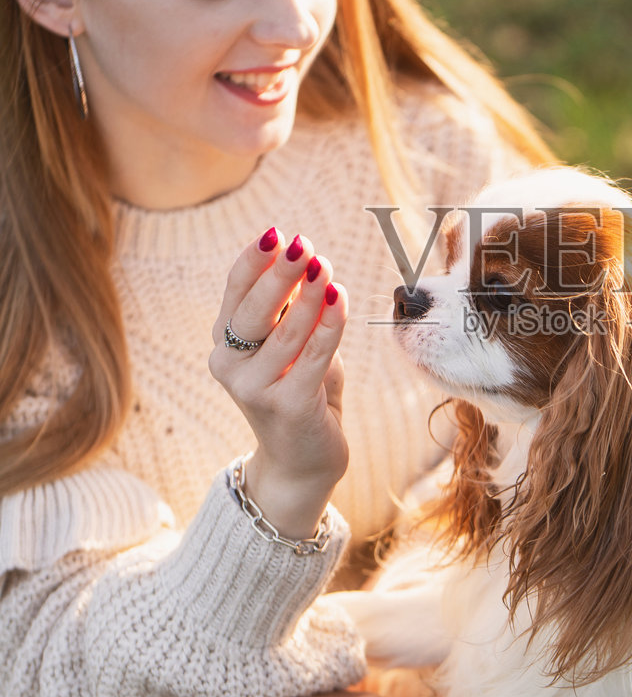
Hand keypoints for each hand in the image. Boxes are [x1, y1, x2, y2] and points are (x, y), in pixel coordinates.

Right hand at [210, 229, 348, 540]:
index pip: (235, 294)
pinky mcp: (289, 406)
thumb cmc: (299, 393)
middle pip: (254, 310)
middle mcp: (231, 367)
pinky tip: (340, 298)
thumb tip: (305, 260)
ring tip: (325, 266)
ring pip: (288, 331)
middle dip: (279, 273)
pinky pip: (314, 356)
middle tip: (302, 244)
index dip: (253, 262)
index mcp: (225, 345)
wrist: (302, 463)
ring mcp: (256, 390)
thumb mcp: (289, 347)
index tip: (275, 233)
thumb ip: (290, 311)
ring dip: (310, 295)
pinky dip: (329, 324)